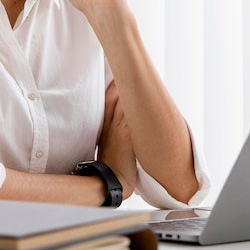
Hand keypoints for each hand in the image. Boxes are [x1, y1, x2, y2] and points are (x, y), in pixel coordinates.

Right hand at [97, 81, 136, 199]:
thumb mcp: (104, 148)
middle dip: (123, 83)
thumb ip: (110, 136)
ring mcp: (119, 130)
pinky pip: (133, 116)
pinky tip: (145, 94)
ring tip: (139, 75)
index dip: (113, 87)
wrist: (108, 182)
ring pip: (126, 103)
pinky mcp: (128, 136)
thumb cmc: (108, 168)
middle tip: (130, 67)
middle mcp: (111, 125)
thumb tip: (119, 132)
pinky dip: (137, 104)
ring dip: (132, 90)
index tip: (117, 76)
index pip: (108, 101)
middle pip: (117, 98)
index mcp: (105, 128)